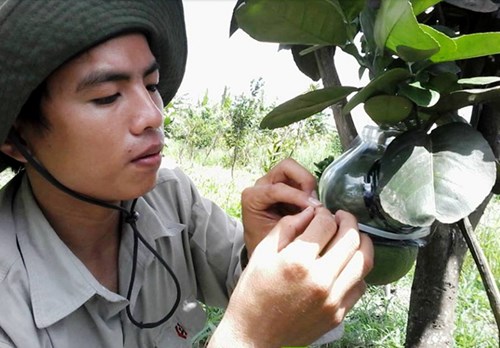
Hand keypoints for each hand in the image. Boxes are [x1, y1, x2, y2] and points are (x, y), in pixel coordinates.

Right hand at [209, 207, 373, 347]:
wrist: (252, 335)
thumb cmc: (253, 294)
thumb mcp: (262, 253)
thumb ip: (286, 227)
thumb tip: (309, 212)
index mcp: (298, 261)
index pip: (326, 224)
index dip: (324, 213)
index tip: (320, 213)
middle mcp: (320, 280)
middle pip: (352, 239)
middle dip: (348, 221)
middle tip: (341, 217)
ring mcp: (332, 299)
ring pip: (364, 261)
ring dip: (360, 243)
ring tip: (350, 236)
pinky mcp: (338, 314)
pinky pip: (360, 285)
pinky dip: (357, 269)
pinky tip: (345, 264)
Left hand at [241, 158, 321, 255]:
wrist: (261, 251)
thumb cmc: (267, 245)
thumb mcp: (278, 239)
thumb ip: (295, 225)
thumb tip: (315, 213)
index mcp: (252, 197)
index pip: (278, 188)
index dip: (299, 197)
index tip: (314, 210)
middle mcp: (261, 185)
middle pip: (286, 167)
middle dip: (304, 180)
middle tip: (313, 201)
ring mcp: (273, 183)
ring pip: (296, 170)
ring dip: (308, 185)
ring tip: (313, 205)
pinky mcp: (285, 186)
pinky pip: (301, 179)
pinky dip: (310, 190)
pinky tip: (311, 207)